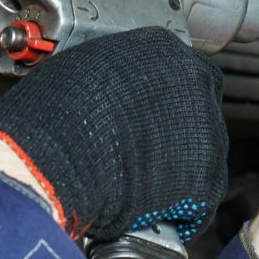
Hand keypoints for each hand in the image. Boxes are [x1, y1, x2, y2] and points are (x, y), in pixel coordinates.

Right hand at [0, 27, 227, 242]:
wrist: (52, 159)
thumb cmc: (53, 114)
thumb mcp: (82, 70)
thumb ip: (115, 76)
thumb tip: (112, 91)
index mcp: (163, 49)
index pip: (182, 73)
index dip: (165, 102)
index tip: (150, 118)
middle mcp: (194, 83)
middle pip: (197, 114)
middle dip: (174, 136)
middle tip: (141, 153)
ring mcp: (206, 132)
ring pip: (201, 156)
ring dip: (176, 171)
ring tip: (138, 182)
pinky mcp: (205, 180)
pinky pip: (197, 200)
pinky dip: (176, 209)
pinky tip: (145, 207)